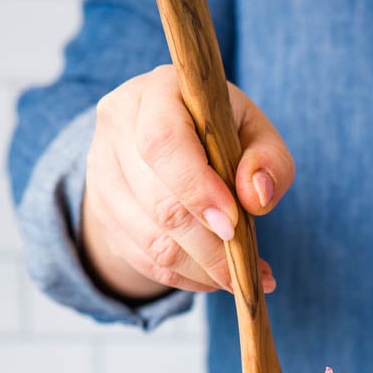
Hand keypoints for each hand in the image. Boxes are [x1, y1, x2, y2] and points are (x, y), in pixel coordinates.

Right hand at [81, 65, 294, 300]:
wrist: (170, 146)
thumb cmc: (219, 133)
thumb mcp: (254, 133)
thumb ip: (269, 160)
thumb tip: (256, 196)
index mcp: (156, 92)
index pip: (163, 142)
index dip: (198, 189)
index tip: (232, 224)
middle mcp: (118, 128)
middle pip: (159, 203)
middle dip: (209, 246)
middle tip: (245, 269)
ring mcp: (103, 174)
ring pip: (152, 241)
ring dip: (201, 270)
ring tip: (238, 279)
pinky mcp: (104, 214)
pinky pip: (145, 261)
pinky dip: (185, 279)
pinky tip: (215, 280)